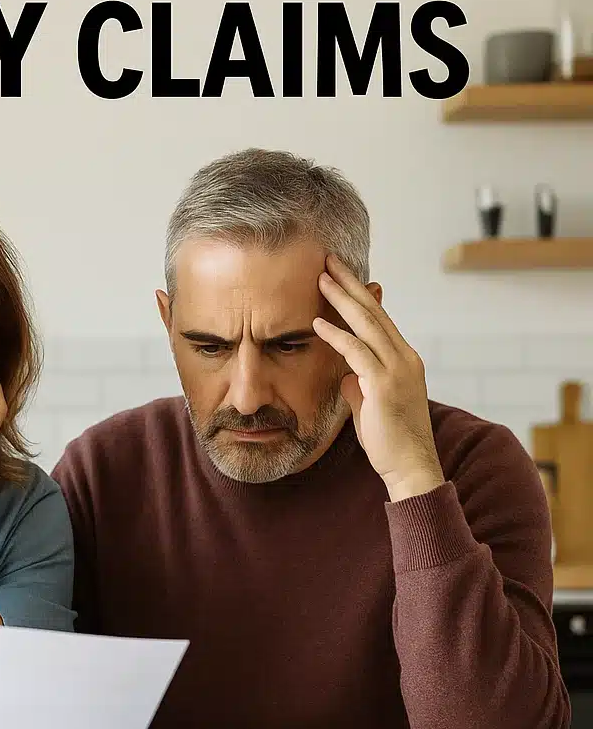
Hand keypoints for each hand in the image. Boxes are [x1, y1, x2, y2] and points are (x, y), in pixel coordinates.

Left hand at [312, 254, 443, 502]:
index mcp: (404, 359)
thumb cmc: (390, 440)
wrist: (410, 468)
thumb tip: (346, 375)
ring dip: (341, 299)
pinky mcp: (385, 384)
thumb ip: (360, 385)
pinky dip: (337, 335)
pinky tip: (317, 324)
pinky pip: (357, 352)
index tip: (340, 275)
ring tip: (320, 278)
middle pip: (374, 311)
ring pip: (367, 324)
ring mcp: (398, 369)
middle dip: (351, 284)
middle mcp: (405, 358)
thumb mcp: (371, 404)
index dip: (359, 295)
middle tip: (329, 260)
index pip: (379, 318)